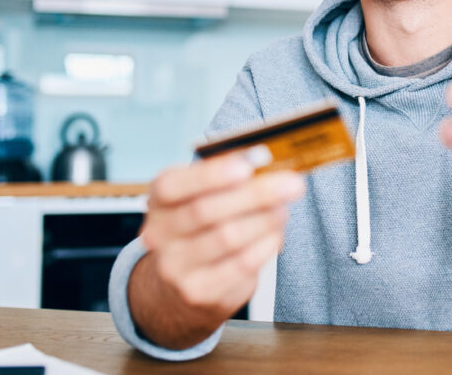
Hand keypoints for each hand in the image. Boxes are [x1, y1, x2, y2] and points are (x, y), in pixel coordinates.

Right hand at [130, 155, 304, 347]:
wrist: (183, 281)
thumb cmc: (202, 226)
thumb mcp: (204, 194)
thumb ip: (229, 174)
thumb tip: (264, 159)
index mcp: (159, 200)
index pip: (173, 185)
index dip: (211, 174)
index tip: (249, 165)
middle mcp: (159, 234)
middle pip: (206, 211)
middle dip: (255, 195)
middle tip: (291, 184)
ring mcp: (175, 267)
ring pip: (227, 237)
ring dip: (265, 220)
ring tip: (283, 209)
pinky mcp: (198, 292)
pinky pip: (241, 265)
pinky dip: (264, 246)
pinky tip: (275, 234)